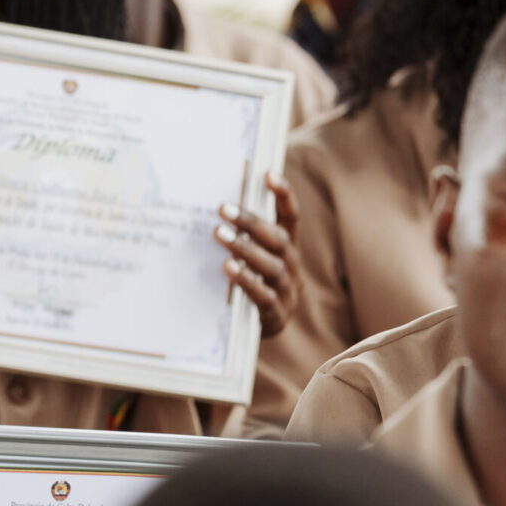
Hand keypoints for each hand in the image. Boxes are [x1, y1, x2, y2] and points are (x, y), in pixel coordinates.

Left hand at [217, 173, 302, 337]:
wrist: (257, 331)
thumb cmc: (248, 286)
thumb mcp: (247, 260)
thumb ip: (239, 238)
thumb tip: (212, 211)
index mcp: (287, 250)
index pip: (291, 218)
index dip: (283, 196)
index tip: (268, 174)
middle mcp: (292, 267)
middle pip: (279, 239)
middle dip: (251, 222)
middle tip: (223, 209)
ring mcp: (288, 291)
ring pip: (273, 266)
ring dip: (246, 249)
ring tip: (219, 235)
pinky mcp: (276, 314)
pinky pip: (264, 295)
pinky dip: (246, 280)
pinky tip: (227, 268)